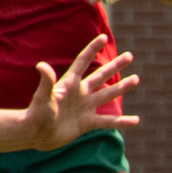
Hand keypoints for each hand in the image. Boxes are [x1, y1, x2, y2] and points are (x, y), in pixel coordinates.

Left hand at [26, 36, 141, 148]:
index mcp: (70, 83)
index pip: (83, 62)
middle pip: (101, 76)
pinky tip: (136, 121)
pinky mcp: (87, 123)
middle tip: (129, 56)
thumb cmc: (37, 114)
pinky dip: (122, 122)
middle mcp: (80, 93)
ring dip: (122, 87)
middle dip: (115, 66)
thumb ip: (46, 82)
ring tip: (136, 79)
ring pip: (108, 95)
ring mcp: (85, 108)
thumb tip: (41, 65)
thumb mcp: (43, 97)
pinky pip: (108, 121)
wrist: (36, 135)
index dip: (92, 49)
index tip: (103, 37)